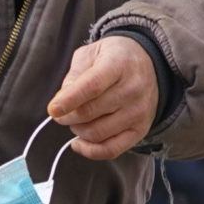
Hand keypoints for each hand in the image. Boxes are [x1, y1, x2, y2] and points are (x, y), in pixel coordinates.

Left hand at [46, 37, 159, 160]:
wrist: (151, 65)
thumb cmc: (114, 58)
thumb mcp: (91, 53)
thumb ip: (74, 74)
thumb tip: (62, 101)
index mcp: (118, 65)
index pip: (91, 86)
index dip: (69, 100)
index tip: (53, 109)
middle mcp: (132, 90)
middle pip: (90, 112)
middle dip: (67, 116)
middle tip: (61, 112)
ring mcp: (138, 112)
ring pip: (97, 133)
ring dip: (77, 130)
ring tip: (75, 120)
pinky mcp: (140, 130)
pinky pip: (112, 150)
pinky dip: (90, 151)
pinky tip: (78, 143)